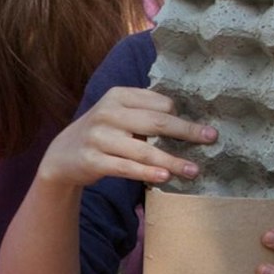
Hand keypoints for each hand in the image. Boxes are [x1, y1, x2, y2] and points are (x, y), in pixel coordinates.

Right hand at [37, 87, 213, 191]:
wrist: (62, 155)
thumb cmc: (102, 133)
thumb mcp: (118, 114)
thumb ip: (145, 111)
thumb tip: (190, 120)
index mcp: (118, 95)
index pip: (159, 103)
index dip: (182, 116)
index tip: (203, 128)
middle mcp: (107, 112)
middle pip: (155, 122)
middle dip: (186, 131)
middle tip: (211, 139)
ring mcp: (98, 137)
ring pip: (143, 150)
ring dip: (171, 160)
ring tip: (193, 170)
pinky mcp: (92, 160)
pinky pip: (126, 168)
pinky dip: (147, 173)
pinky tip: (164, 177)